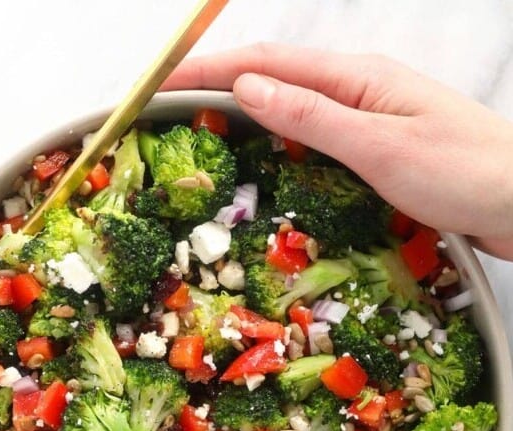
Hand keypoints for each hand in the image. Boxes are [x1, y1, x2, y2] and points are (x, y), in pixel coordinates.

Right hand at [163, 45, 512, 259]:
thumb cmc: (465, 172)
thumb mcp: (381, 144)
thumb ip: (313, 117)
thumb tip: (247, 86)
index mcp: (357, 78)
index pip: (266, 63)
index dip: (208, 68)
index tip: (160, 82)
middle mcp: (360, 91)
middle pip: (275, 79)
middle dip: (218, 87)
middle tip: (169, 111)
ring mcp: (372, 120)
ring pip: (294, 110)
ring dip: (247, 115)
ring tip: (204, 133)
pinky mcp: (381, 152)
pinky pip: (318, 140)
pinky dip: (283, 144)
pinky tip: (270, 162)